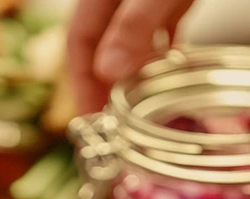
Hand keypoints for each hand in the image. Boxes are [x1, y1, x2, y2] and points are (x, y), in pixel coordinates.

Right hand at [66, 0, 194, 114]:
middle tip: (110, 122)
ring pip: (132, 41)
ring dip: (133, 72)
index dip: (80, 83)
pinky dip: (164, 52)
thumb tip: (109, 71)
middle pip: (101, 46)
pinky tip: (171, 70)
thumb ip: (133, 25)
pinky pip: (163, 29)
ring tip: (137, 106)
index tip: (88, 119)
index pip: (78, 42)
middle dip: (102, 85)